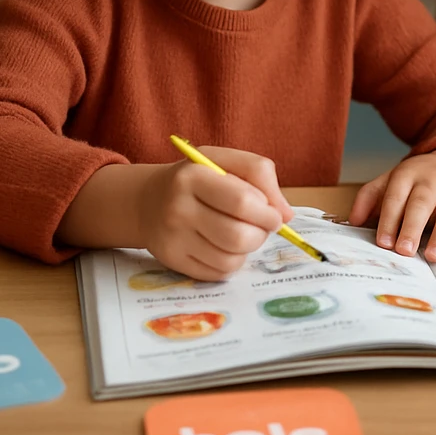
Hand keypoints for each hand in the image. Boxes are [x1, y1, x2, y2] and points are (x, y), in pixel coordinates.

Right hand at [138, 146, 294, 280]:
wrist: (148, 199)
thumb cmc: (198, 178)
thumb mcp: (226, 161)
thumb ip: (260, 175)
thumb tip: (287, 215)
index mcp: (193, 176)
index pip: (243, 202)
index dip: (268, 213)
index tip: (274, 215)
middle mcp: (178, 208)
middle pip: (238, 236)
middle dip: (261, 235)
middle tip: (262, 227)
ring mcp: (173, 238)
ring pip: (230, 260)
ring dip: (248, 250)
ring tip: (243, 234)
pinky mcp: (172, 261)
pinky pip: (217, 273)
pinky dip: (231, 262)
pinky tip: (224, 246)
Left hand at [348, 148, 435, 261]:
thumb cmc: (420, 179)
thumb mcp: (393, 179)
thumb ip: (370, 196)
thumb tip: (353, 220)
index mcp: (407, 175)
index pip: (395, 197)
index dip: (389, 220)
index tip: (383, 242)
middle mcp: (432, 180)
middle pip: (421, 203)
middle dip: (412, 228)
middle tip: (404, 251)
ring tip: (432, 255)